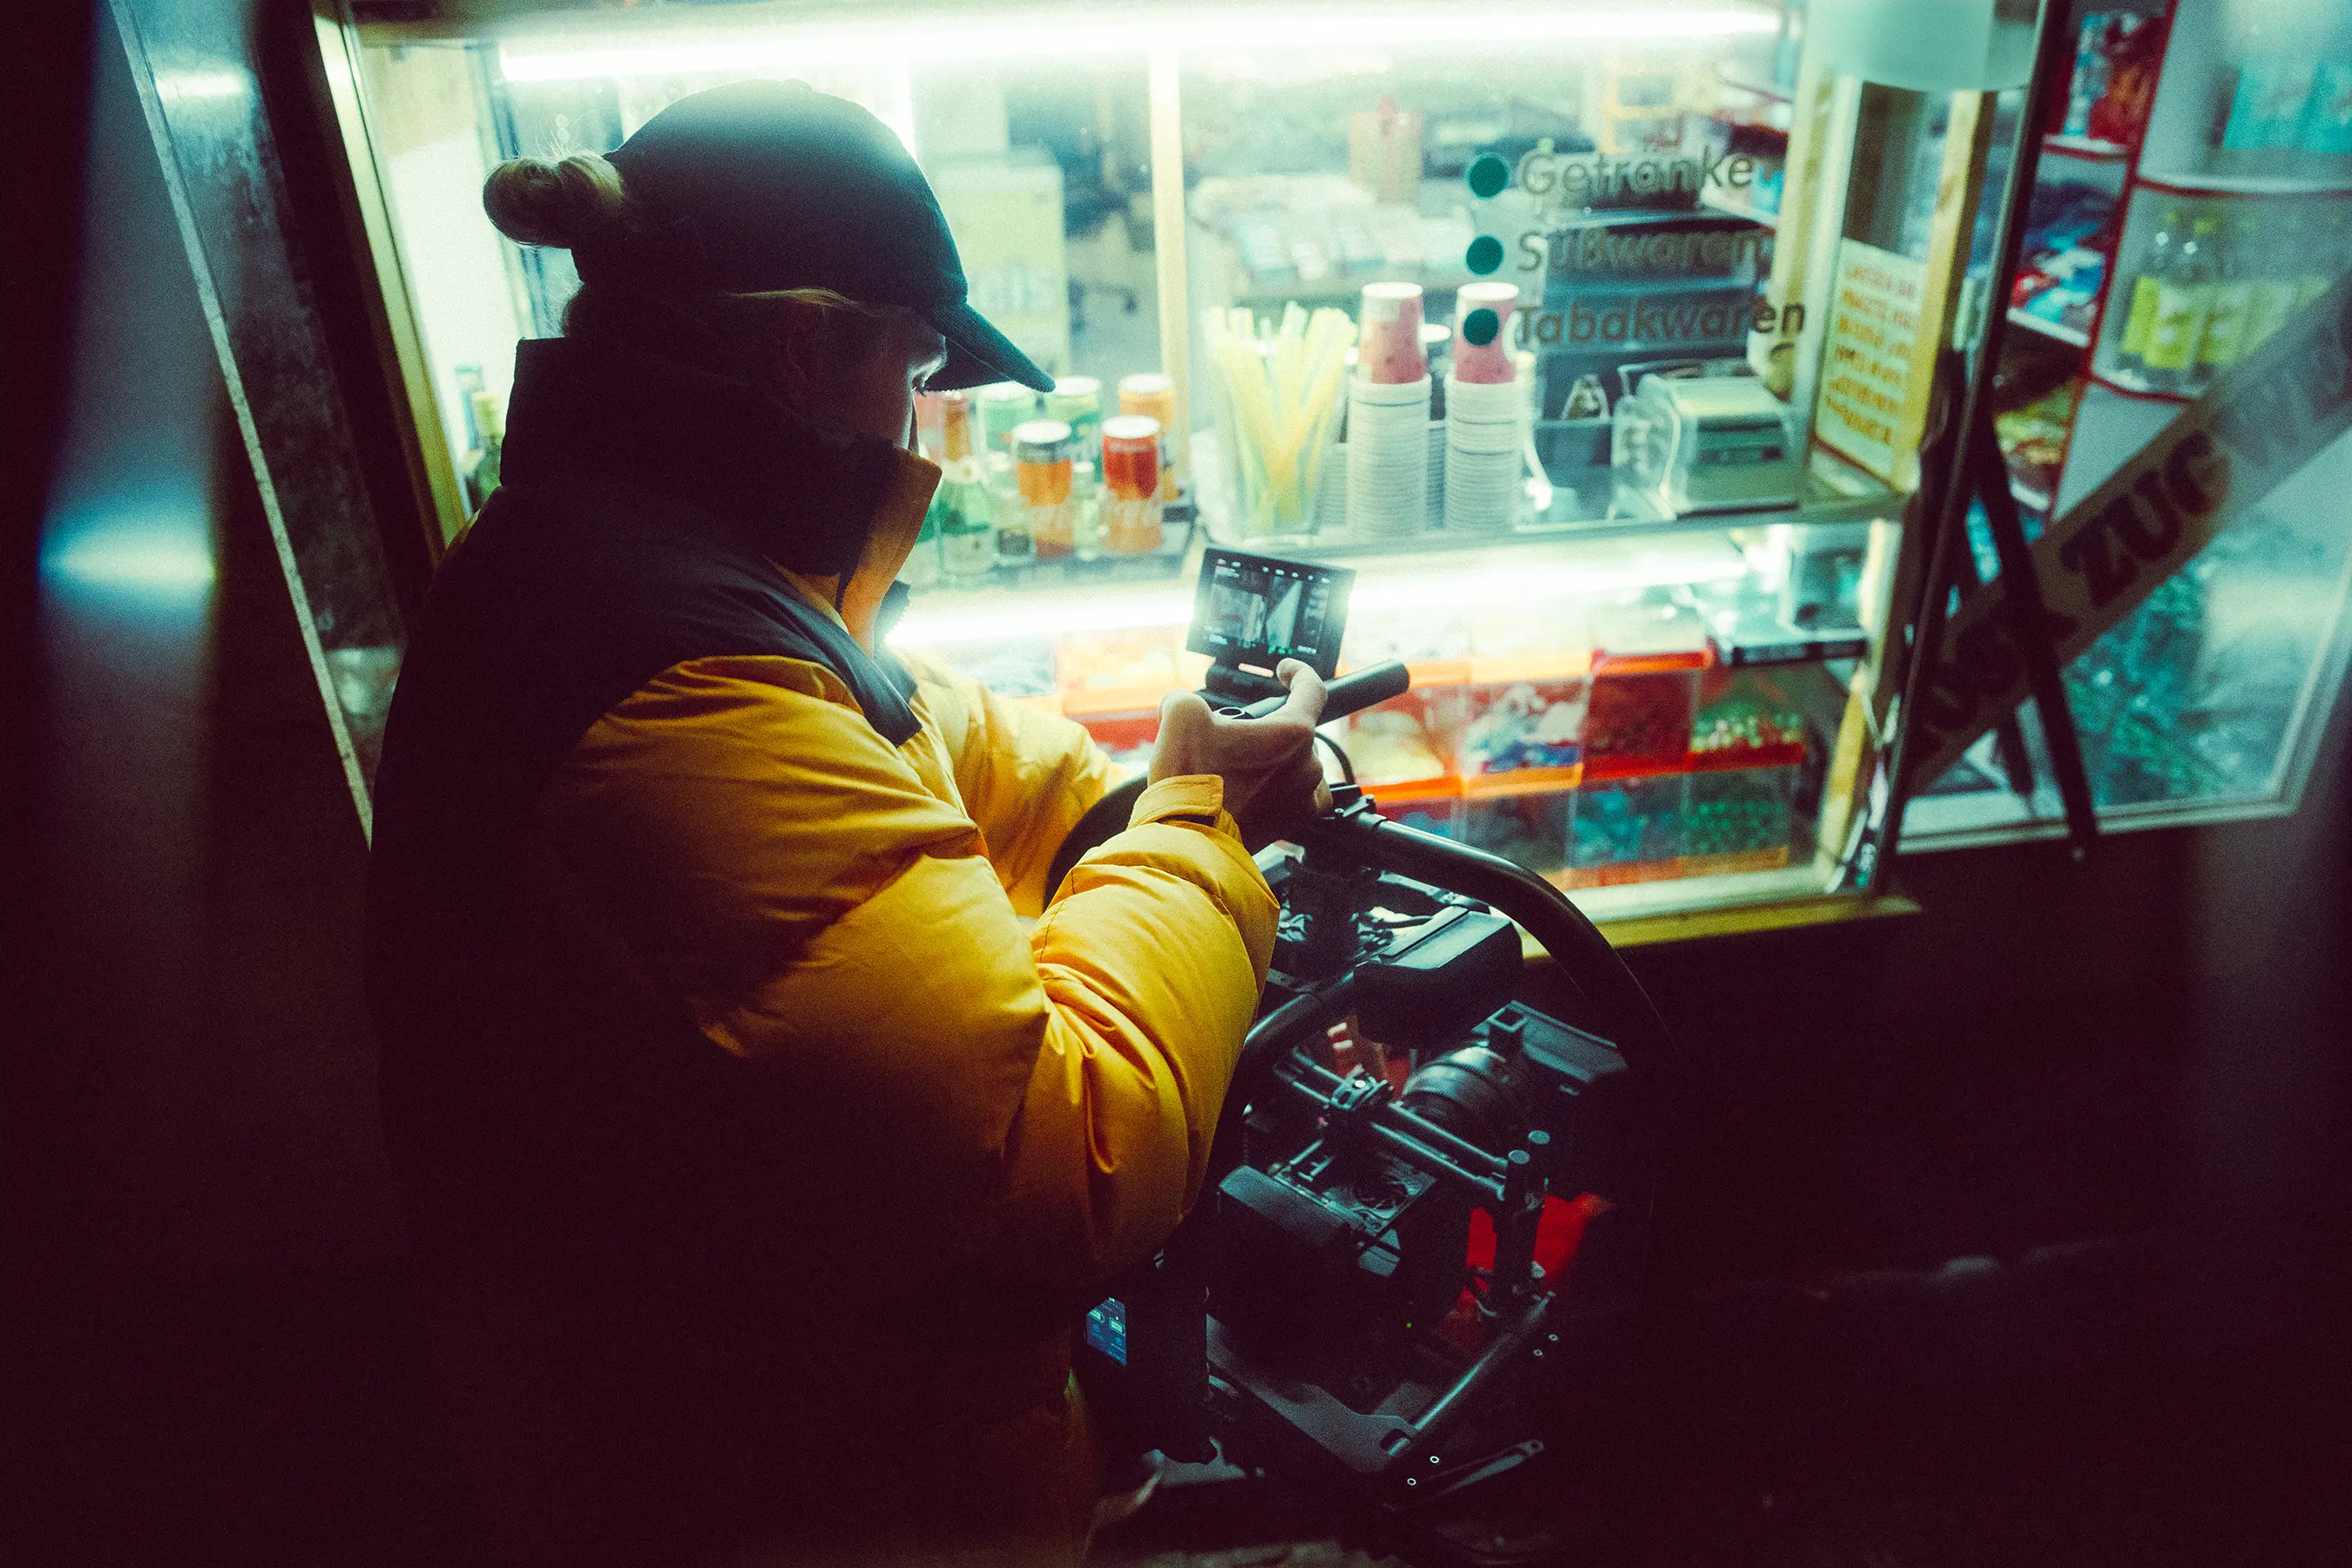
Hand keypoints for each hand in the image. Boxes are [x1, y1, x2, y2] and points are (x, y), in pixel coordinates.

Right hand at [1151, 660, 1331, 847]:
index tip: (1285, 671)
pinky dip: (1280, 787)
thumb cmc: (1192, 782)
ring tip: (1235, 767)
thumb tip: (1183, 705)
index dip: (1298, 673)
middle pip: (1295, 731)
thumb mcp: (1180, 717)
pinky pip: (1299, 794)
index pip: (1312, 689)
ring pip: (1295, 763)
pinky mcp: (1295, 822)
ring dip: (1272, 759)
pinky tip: (1255, 788)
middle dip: (1265, 729)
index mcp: (1293, 732)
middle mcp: (1309, 765)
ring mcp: (1305, 796)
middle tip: (1230, 739)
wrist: (1189, 839)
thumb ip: (1187, 698)